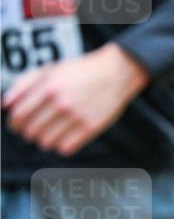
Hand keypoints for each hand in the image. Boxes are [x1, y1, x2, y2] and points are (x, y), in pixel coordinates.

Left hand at [2, 43, 148, 155]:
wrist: (116, 72)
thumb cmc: (82, 70)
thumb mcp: (50, 70)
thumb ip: (24, 84)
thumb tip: (6, 104)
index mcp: (48, 86)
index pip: (19, 114)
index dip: (14, 123)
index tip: (17, 125)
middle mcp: (61, 102)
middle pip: (31, 130)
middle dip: (27, 133)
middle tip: (32, 131)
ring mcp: (77, 116)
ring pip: (46, 142)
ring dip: (43, 141)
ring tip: (48, 134)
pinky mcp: (91, 127)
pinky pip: (66, 148)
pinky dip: (60, 146)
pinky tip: (63, 138)